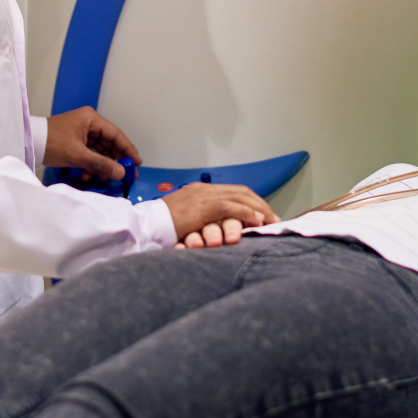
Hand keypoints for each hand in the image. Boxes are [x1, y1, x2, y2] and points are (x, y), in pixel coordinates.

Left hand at [43, 106, 140, 180]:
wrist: (27, 143)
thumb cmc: (50, 142)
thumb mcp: (78, 155)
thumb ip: (101, 164)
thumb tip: (120, 173)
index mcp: (91, 119)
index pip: (116, 135)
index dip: (128, 150)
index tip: (136, 163)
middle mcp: (89, 123)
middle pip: (110, 143)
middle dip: (115, 160)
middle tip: (125, 174)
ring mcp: (83, 132)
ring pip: (101, 150)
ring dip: (102, 164)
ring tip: (103, 177)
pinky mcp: (77, 140)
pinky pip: (91, 153)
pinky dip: (92, 164)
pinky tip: (89, 174)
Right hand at [163, 183, 279, 248]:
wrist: (144, 225)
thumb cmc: (160, 227)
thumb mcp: (184, 219)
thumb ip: (202, 219)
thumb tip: (218, 227)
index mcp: (200, 191)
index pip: (233, 192)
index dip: (251, 202)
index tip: (264, 215)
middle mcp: (204, 189)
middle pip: (240, 192)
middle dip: (260, 204)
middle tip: (274, 218)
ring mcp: (203, 196)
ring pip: (239, 197)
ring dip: (258, 209)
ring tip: (270, 221)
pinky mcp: (202, 206)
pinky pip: (231, 207)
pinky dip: (247, 213)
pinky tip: (258, 221)